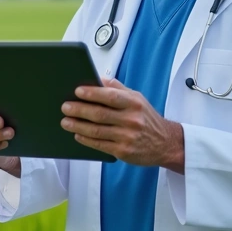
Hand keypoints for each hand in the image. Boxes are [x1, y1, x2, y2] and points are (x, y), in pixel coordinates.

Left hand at [60, 77, 185, 171]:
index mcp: (134, 103)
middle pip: (100, 114)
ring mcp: (127, 137)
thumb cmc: (147, 118)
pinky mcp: (123, 152)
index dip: (92, 93)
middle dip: (79, 110)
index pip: (110, 96)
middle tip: (65, 107)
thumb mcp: (137, 98)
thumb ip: (117, 88)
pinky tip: (77, 135)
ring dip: (78, 126)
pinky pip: (100, 145)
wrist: (166, 143)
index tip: (77, 91)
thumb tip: (97, 78)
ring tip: (65, 121)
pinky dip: (86, 140)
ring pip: (97, 131)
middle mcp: (132, 120)